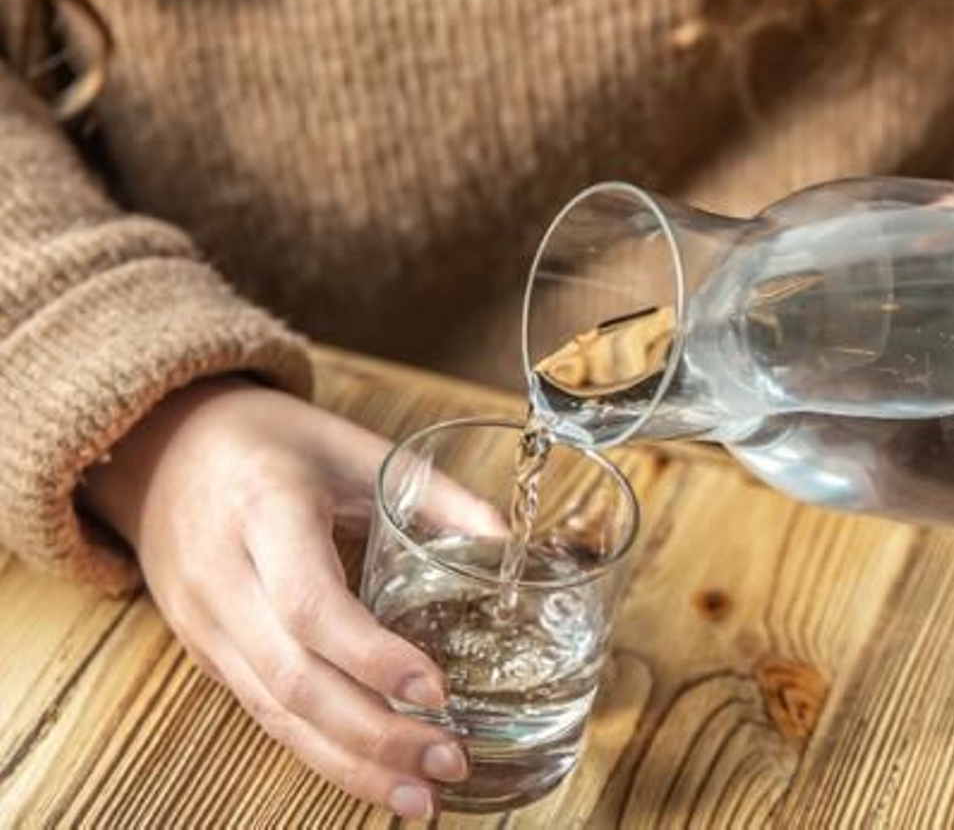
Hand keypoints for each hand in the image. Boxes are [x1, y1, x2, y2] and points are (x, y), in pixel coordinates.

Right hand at [84, 378, 484, 819]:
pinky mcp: (203, 652)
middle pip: (293, 679)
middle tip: (449, 762)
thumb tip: (510, 544)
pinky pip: (261, 712)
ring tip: (420, 796)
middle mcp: (222, 577)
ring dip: (349, 764)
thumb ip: (434, 495)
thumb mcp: (353, 446)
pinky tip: (371, 775)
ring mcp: (204, 622)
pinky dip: (319, 750)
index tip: (438, 690)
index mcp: (264, 512)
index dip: (373, 657)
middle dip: (375, 734)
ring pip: (273, 712)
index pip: (311, 605)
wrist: (160, 448)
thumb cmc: (271, 442)